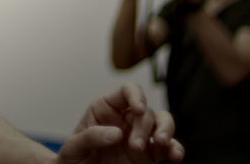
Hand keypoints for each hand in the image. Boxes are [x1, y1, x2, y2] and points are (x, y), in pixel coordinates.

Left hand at [56, 83, 182, 163]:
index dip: (136, 96)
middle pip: (146, 110)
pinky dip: (176, 149)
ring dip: (166, 131)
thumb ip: (91, 137)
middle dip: (145, 126)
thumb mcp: (73, 147)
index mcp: (105, 109)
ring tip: (162, 144)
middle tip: (135, 146)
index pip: (127, 91)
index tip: (138, 110)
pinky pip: (168, 147)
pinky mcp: (148, 154)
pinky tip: (175, 156)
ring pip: (162, 123)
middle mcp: (125, 119)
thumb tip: (116, 133)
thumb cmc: (74, 158)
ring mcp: (139, 136)